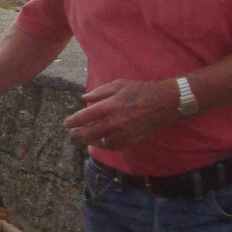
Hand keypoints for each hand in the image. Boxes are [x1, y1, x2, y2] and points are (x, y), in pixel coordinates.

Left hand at [63, 78, 178, 150]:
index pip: (85, 116)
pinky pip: (113, 146)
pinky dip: (104, 144)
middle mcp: (115, 122)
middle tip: (72, 133)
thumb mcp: (118, 85)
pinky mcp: (132, 140)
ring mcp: (124, 133)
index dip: (73, 121)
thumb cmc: (140, 90)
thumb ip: (99, 92)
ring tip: (84, 137)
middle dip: (78, 134)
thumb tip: (84, 98)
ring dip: (89, 140)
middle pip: (90, 132)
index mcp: (110, 106)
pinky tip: (99, 141)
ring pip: (100, 142)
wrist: (165, 103)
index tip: (66, 123)